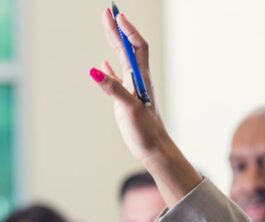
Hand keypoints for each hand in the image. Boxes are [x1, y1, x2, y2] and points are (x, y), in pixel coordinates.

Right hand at [92, 8, 200, 205]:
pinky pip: (116, 80)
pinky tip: (102, 64)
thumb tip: (95, 70)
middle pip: (128, 48)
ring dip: (114, 42)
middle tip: (107, 10)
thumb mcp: (129, 109)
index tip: (116, 14)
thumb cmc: (146, 132)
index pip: (136, 47)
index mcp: (141, 79)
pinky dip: (108, 69)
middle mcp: (138, 81)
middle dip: (118, 29)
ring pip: (122, 60)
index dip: (127, 30)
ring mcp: (132, 90)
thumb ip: (114, 89)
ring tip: (106, 25)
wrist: (154, 150)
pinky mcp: (126, 101)